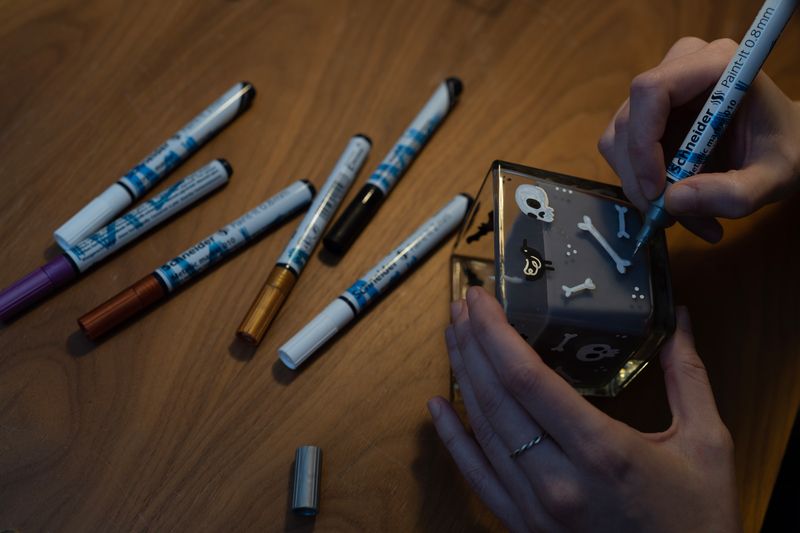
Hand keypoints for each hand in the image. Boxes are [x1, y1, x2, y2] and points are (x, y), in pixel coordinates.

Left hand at [428, 286, 739, 531]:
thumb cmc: (698, 522)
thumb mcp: (706, 445)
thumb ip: (688, 376)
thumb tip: (677, 318)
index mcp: (602, 452)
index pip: (527, 378)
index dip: (494, 333)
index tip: (479, 299)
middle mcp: (557, 481)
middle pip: (496, 398)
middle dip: (472, 344)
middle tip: (460, 307)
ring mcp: (535, 508)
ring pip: (482, 431)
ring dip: (463, 378)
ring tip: (454, 338)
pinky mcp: (524, 526)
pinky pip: (477, 477)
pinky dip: (453, 439)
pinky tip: (437, 407)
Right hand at [598, 37, 799, 241]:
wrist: (781, 144)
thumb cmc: (782, 149)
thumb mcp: (773, 178)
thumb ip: (733, 193)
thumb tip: (673, 201)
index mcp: (717, 65)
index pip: (652, 90)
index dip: (643, 141)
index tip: (658, 189)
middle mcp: (681, 67)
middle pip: (629, 120)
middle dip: (639, 174)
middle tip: (666, 216)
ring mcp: (659, 90)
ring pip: (618, 140)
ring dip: (638, 184)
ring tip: (680, 215)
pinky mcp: (645, 114)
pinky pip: (622, 150)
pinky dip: (639, 182)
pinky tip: (672, 199)